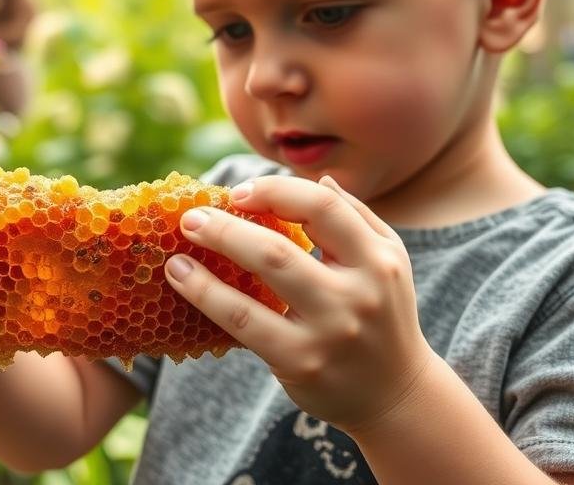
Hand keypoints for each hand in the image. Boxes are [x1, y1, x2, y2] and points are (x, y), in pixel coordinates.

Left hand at [164, 174, 435, 432]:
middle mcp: (358, 293)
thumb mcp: (388, 261)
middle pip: (279, 248)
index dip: (274, 192)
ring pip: (259, 281)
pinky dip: (205, 295)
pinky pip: (242, 322)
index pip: (322, 207)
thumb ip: (356, 217)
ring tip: (177, 248)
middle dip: (226, 226)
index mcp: (379, 259)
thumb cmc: (382, 315)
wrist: (396, 394)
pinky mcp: (302, 361)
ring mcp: (329, 330)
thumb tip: (321, 177)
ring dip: (210, 257)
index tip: (237, 193)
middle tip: (191, 216)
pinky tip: (181, 278)